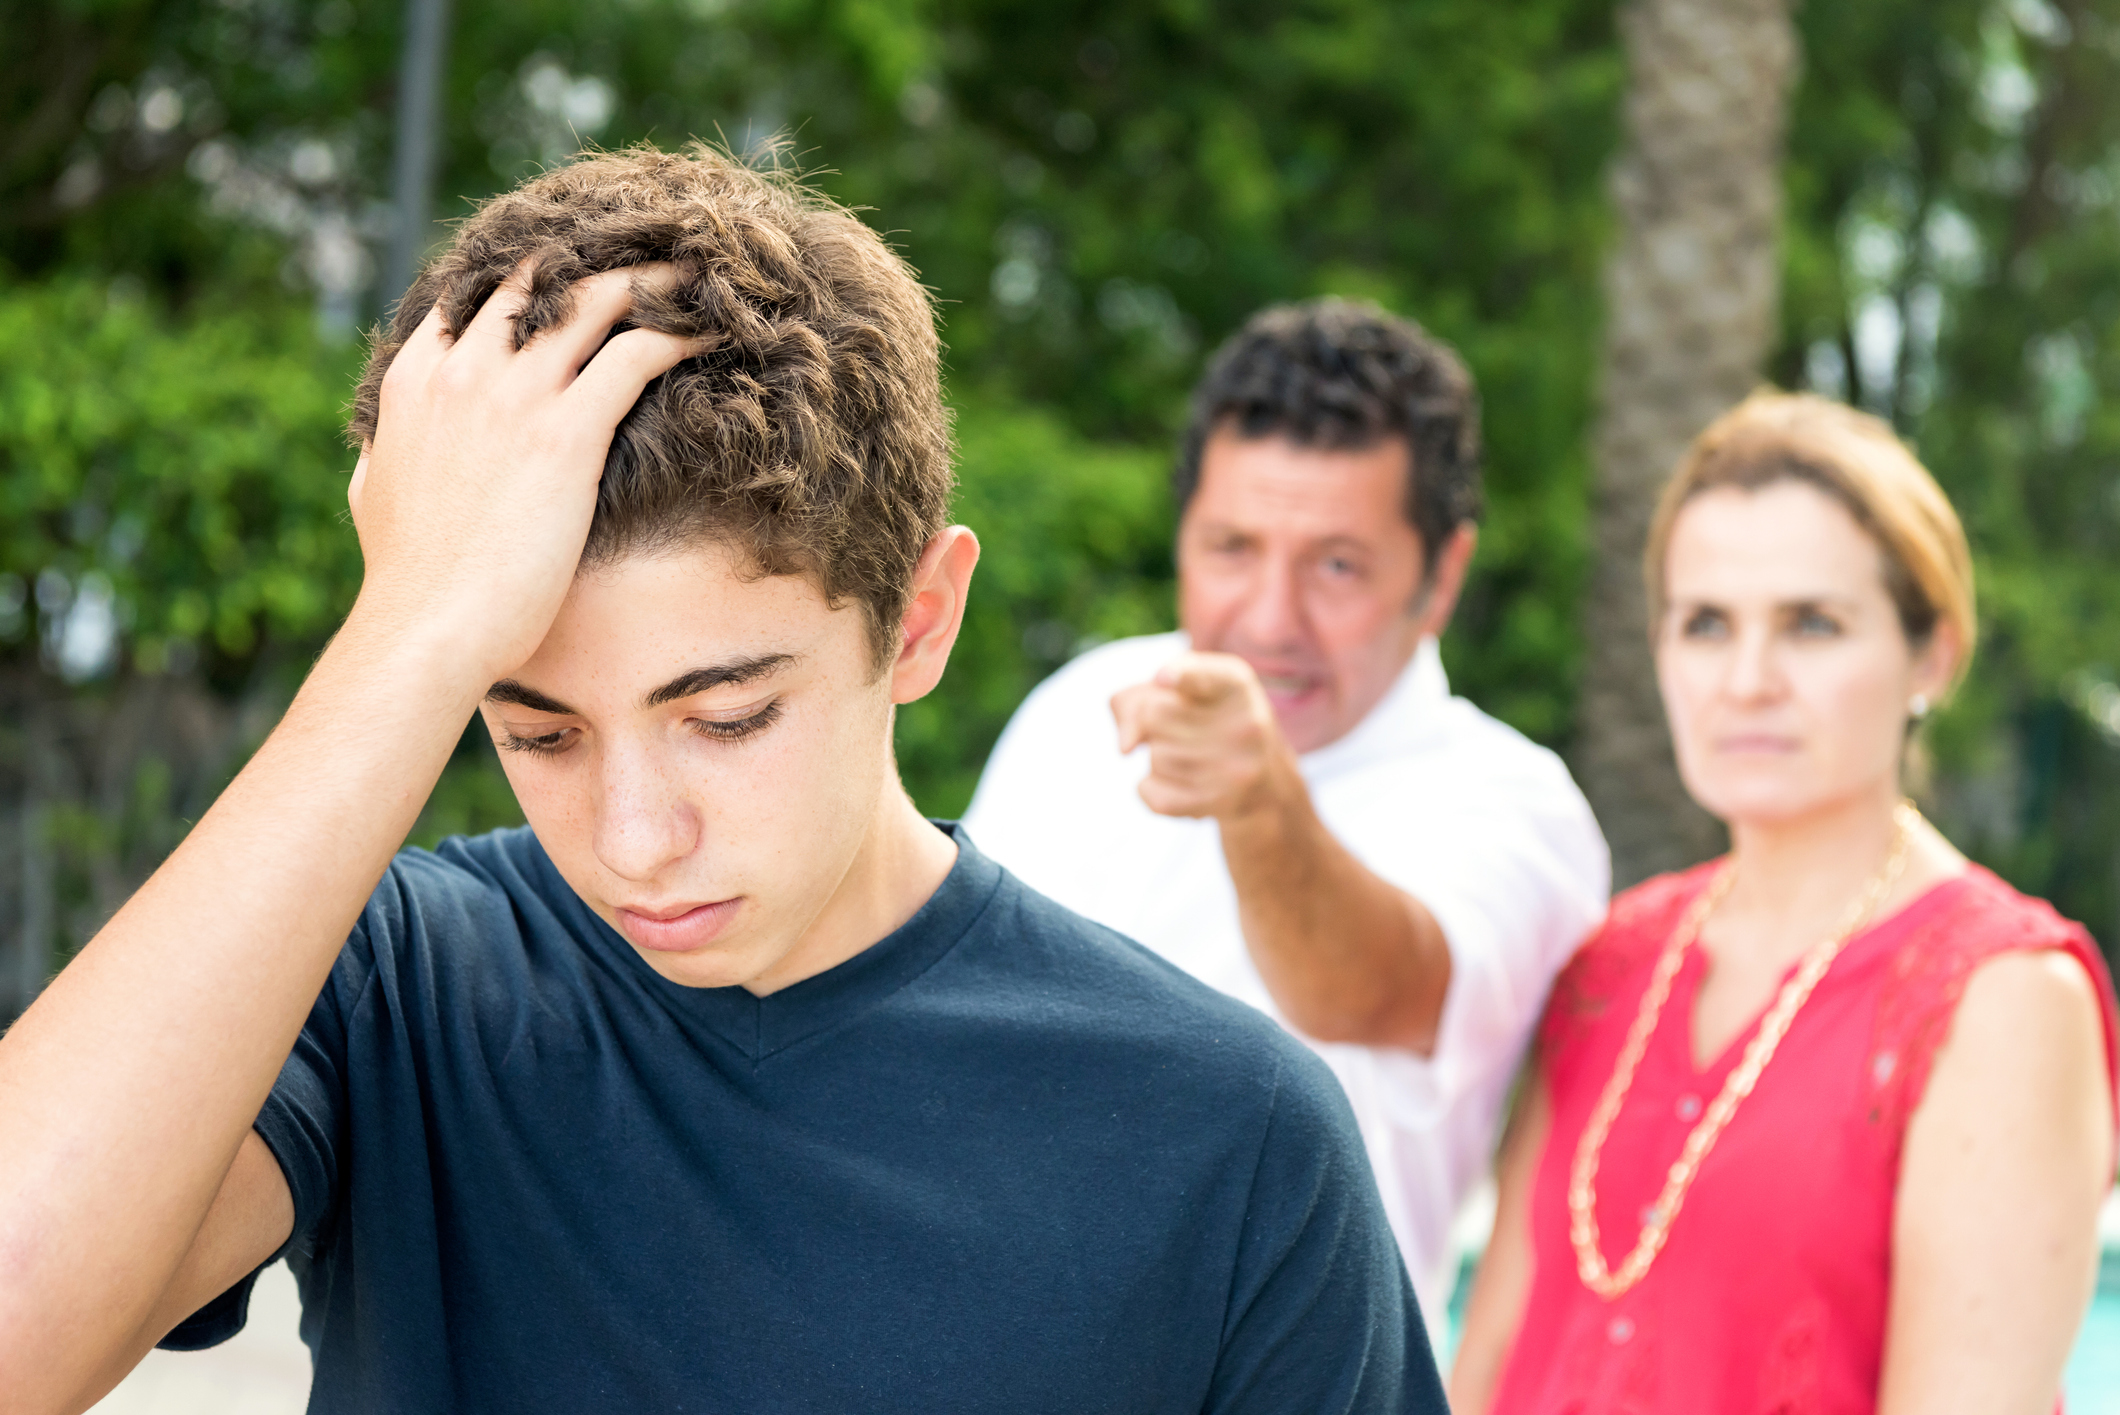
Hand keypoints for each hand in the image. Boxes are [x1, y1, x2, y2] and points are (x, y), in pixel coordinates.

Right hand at [346, 259, 697, 685]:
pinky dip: (681, 336)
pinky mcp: (565, 433)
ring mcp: (515, 395)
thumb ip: (386, 449)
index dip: (536, 272)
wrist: (427, 626)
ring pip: (597, 299)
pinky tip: (714, 335)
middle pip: (543, 277)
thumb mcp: (374, 493)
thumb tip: (383, 444)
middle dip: (602, 257)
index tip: (582, 267)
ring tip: (700, 276)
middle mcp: (465, 369)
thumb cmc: (408, 579)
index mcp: (416, 377)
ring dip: (654, 281)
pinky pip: (637, 355)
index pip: (480, 291)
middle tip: (656, 253)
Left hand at [1110, 652, 1299, 819]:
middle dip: (1152, 723)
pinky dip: (1150, 788)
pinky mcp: (1223, 802)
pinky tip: (1173, 782)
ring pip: (1157, 757)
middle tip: (1178, 729)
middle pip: (1155, 714)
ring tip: (1187, 756)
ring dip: (1158, 757)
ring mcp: (1238, 767)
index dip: (1180, 676)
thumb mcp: (1181, 692)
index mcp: (1234, 683)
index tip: (1161, 678)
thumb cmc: (1207, 721)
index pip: (1201, 676)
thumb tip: (1126, 747)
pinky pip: (1156, 794)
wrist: (1260, 779)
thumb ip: (1138, 700)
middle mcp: (1246, 723)